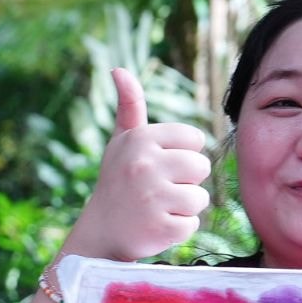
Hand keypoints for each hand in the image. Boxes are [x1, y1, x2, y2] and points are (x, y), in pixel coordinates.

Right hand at [57, 67, 212, 263]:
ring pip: (200, 198)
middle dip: (187, 180)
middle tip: (159, 189)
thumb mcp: (121, 142)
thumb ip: (129, 106)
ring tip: (158, 207)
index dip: (182, 154)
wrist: (99, 233)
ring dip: (183, 206)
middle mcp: (145, 164)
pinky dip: (177, 228)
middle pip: (202, 166)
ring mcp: (153, 197)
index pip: (194, 139)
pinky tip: (156, 225)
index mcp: (140, 139)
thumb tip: (118, 69)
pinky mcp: (161, 227)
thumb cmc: (117, 181)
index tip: (159, 165)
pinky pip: (191, 224)